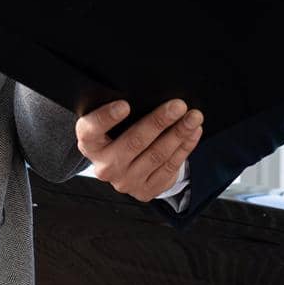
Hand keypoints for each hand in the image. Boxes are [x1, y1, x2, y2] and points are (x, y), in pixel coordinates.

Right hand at [76, 99, 201, 201]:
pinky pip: (169, 168)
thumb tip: (151, 93)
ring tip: (193, 117)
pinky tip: (193, 133)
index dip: (106, 118)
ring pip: (156, 155)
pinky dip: (184, 148)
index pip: (91, 130)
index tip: (125, 105)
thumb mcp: (112, 124)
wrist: (124, 168)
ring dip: (179, 134)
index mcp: (90, 144)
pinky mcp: (144, 191)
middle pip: (134, 142)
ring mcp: (125, 181)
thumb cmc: (119, 134)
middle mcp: (105, 166)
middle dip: (159, 122)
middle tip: (178, 106)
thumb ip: (120, 111)